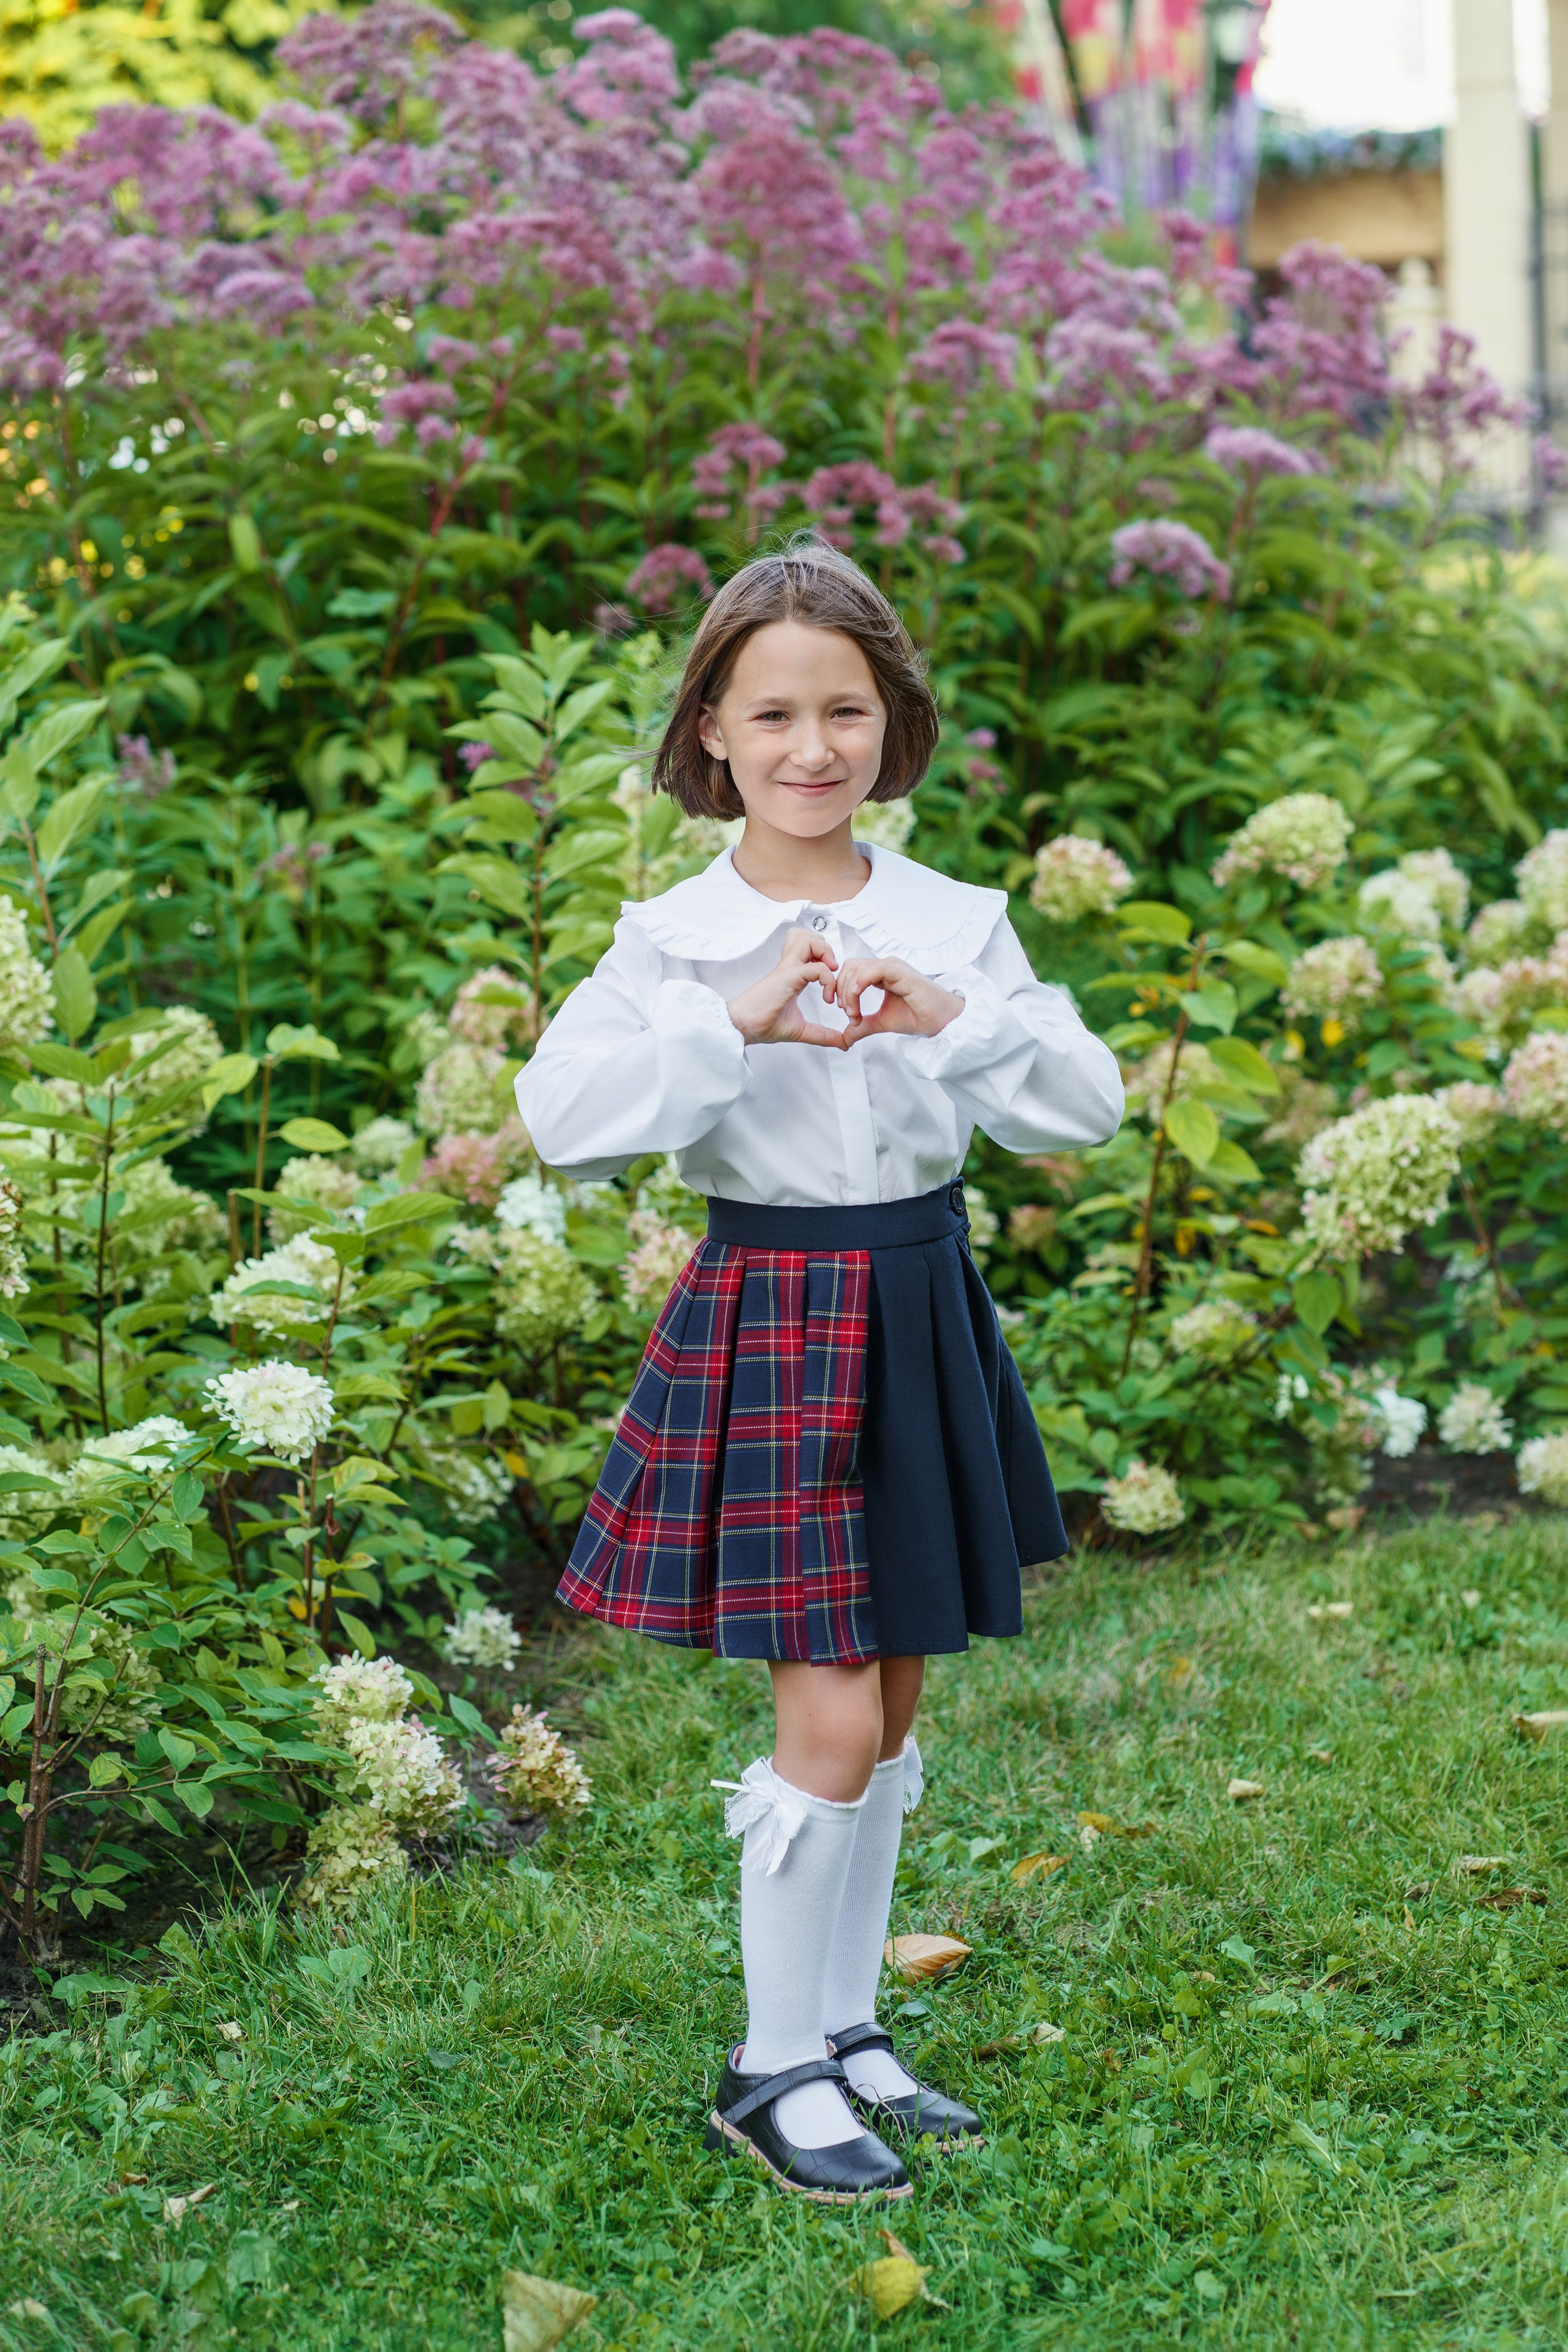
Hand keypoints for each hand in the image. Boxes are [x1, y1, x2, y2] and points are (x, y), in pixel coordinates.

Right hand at [726, 927, 847, 1048]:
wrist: (745, 1027)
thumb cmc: (764, 1024)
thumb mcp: (802, 1029)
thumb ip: (822, 1034)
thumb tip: (842, 1042)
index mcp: (792, 974)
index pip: (808, 949)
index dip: (825, 960)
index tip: (832, 988)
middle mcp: (789, 967)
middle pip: (806, 935)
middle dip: (825, 948)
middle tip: (831, 970)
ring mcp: (787, 969)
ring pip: (807, 939)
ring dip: (824, 952)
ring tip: (829, 973)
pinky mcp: (788, 976)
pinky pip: (816, 966)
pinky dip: (828, 979)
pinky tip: (826, 995)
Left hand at [831, 955, 962, 1047]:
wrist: (941, 1021)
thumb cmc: (918, 1016)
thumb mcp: (882, 1022)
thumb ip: (862, 1026)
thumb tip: (844, 1038)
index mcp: (881, 974)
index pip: (851, 971)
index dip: (841, 989)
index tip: (845, 1012)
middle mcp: (886, 966)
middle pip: (850, 967)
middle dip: (840, 991)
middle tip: (848, 1014)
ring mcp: (893, 967)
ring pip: (857, 969)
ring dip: (848, 993)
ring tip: (855, 1014)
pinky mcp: (900, 972)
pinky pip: (872, 971)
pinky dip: (858, 984)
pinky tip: (857, 1001)